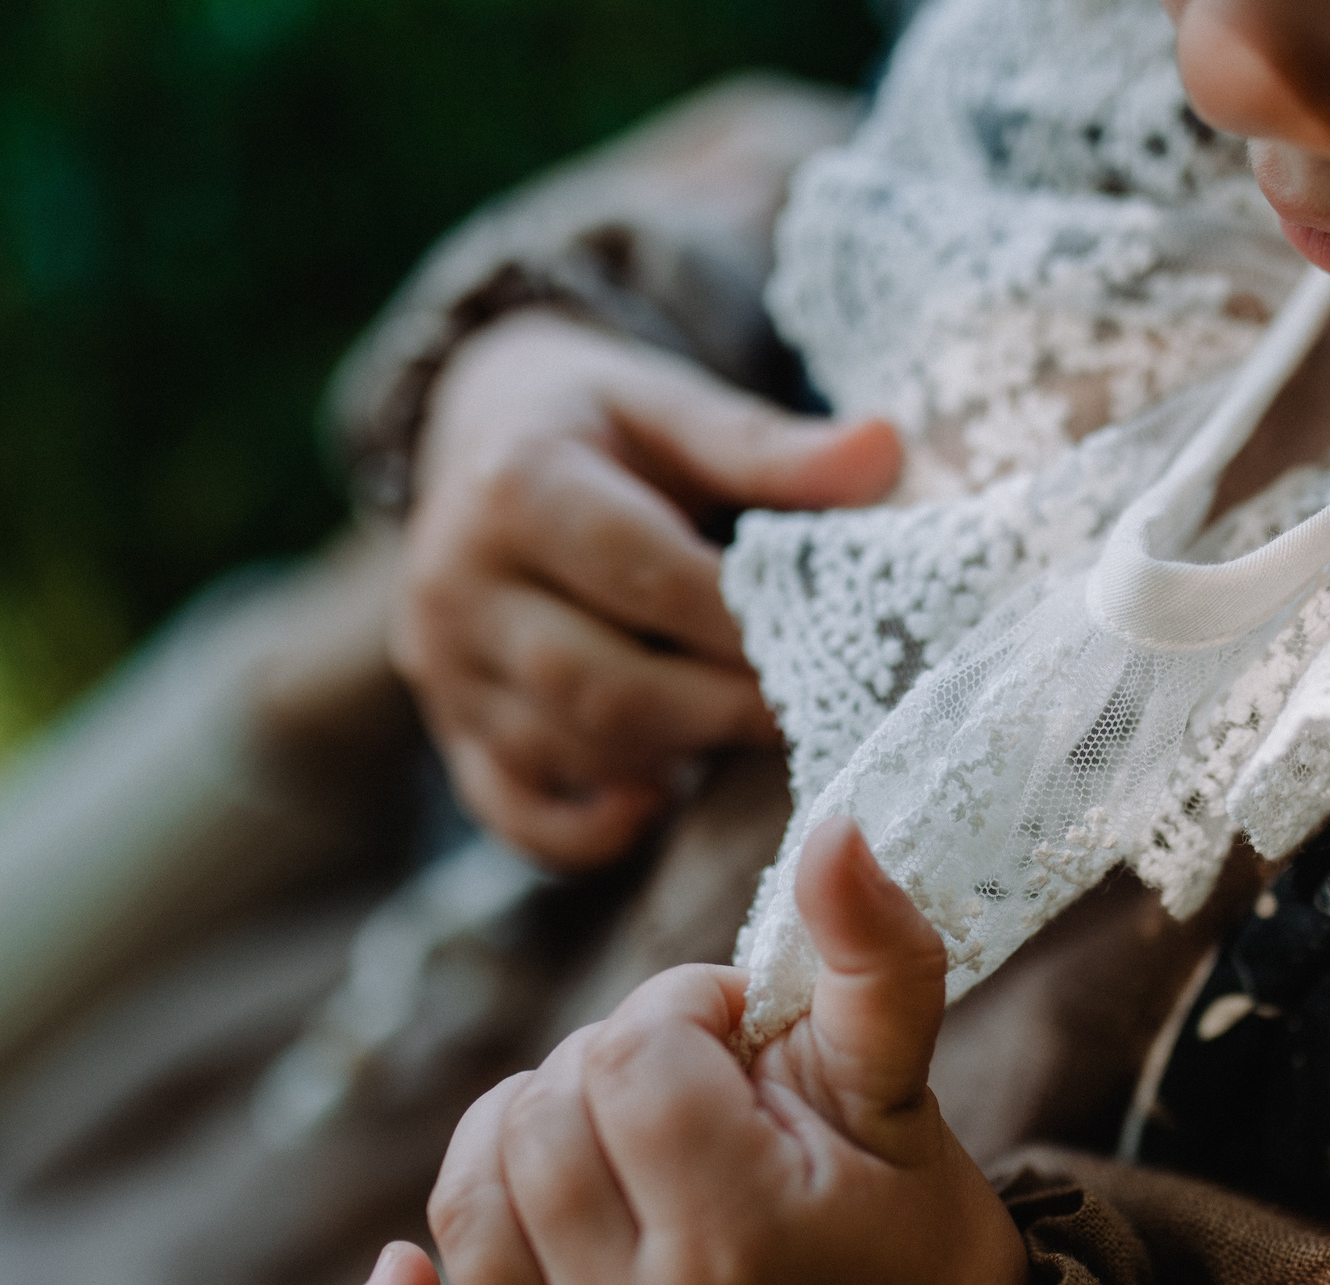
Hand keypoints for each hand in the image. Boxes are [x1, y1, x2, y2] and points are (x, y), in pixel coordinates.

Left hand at [331, 818, 1026, 1284]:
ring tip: (615, 1127)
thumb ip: (873, 955)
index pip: (634, 1061)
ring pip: (472, 1204)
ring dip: (525, 1132)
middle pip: (545, 1121)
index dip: (685, 1006)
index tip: (744, 1027)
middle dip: (617, 1062)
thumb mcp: (903, 1088)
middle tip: (703, 1081)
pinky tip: (399, 1277)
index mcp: (743, 1244)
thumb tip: (834, 827)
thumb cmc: (914, 1228)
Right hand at [397, 311, 900, 868]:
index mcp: (517, 486)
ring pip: (571, 753)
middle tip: (815, 709)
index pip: (645, 576)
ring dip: (674, 760)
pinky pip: (517, 813)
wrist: (478, 432)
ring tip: (751, 728)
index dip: (745, 625)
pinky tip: (661, 801)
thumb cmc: (600, 424)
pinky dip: (593, 831)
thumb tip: (884, 451)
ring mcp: (445, 669)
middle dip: (723, 709)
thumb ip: (770, 447)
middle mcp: (458, 584)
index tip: (834, 645)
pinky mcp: (453, 731)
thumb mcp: (673, 409)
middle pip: (602, 687)